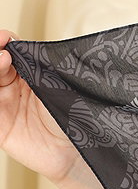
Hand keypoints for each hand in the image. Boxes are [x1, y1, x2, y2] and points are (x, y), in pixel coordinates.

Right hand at [0, 29, 78, 183]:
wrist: (79, 151)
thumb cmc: (77, 118)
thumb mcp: (59, 86)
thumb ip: (40, 66)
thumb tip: (17, 44)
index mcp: (32, 73)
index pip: (11, 51)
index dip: (5, 42)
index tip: (5, 37)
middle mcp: (16, 87)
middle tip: (5, 54)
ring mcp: (6, 105)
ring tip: (3, 62)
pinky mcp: (0, 126)